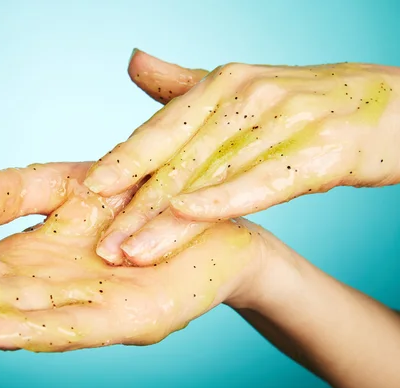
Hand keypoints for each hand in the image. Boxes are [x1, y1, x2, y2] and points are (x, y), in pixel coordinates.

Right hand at [0, 161, 268, 352]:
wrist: (211, 220)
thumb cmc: (138, 203)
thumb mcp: (68, 183)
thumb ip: (13, 189)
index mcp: (29, 258)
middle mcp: (46, 289)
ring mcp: (82, 307)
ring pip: (10, 312)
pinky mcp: (124, 318)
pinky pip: (67, 327)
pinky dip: (20, 330)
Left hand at [84, 50, 399, 264]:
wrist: (387, 103)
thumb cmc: (305, 101)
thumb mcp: (242, 87)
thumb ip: (183, 84)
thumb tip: (133, 61)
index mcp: (224, 83)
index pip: (163, 129)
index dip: (125, 160)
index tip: (89, 189)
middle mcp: (248, 96)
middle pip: (180, 160)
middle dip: (137, 206)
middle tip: (103, 244)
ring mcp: (284, 122)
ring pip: (212, 177)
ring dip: (167, 220)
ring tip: (132, 252)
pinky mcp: (320, 152)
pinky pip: (262, 181)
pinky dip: (223, 199)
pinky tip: (188, 217)